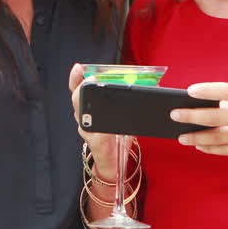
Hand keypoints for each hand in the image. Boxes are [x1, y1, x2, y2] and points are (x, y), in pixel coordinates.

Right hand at [68, 63, 120, 179]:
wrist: (113, 161)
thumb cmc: (117, 136)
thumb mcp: (122, 113)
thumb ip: (131, 99)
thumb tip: (152, 83)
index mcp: (89, 107)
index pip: (78, 89)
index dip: (76, 78)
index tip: (78, 67)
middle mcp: (84, 117)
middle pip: (76, 99)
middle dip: (80, 87)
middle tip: (90, 79)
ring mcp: (88, 130)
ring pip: (80, 114)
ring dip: (85, 104)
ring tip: (92, 94)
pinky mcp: (96, 143)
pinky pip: (96, 135)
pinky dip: (100, 130)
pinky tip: (105, 127)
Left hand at [169, 82, 227, 165]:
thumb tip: (195, 107)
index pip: (227, 91)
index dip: (208, 90)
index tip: (189, 90)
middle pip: (217, 116)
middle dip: (193, 116)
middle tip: (174, 114)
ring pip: (218, 137)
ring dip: (196, 137)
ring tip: (180, 136)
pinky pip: (225, 150)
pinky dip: (209, 148)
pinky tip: (197, 144)